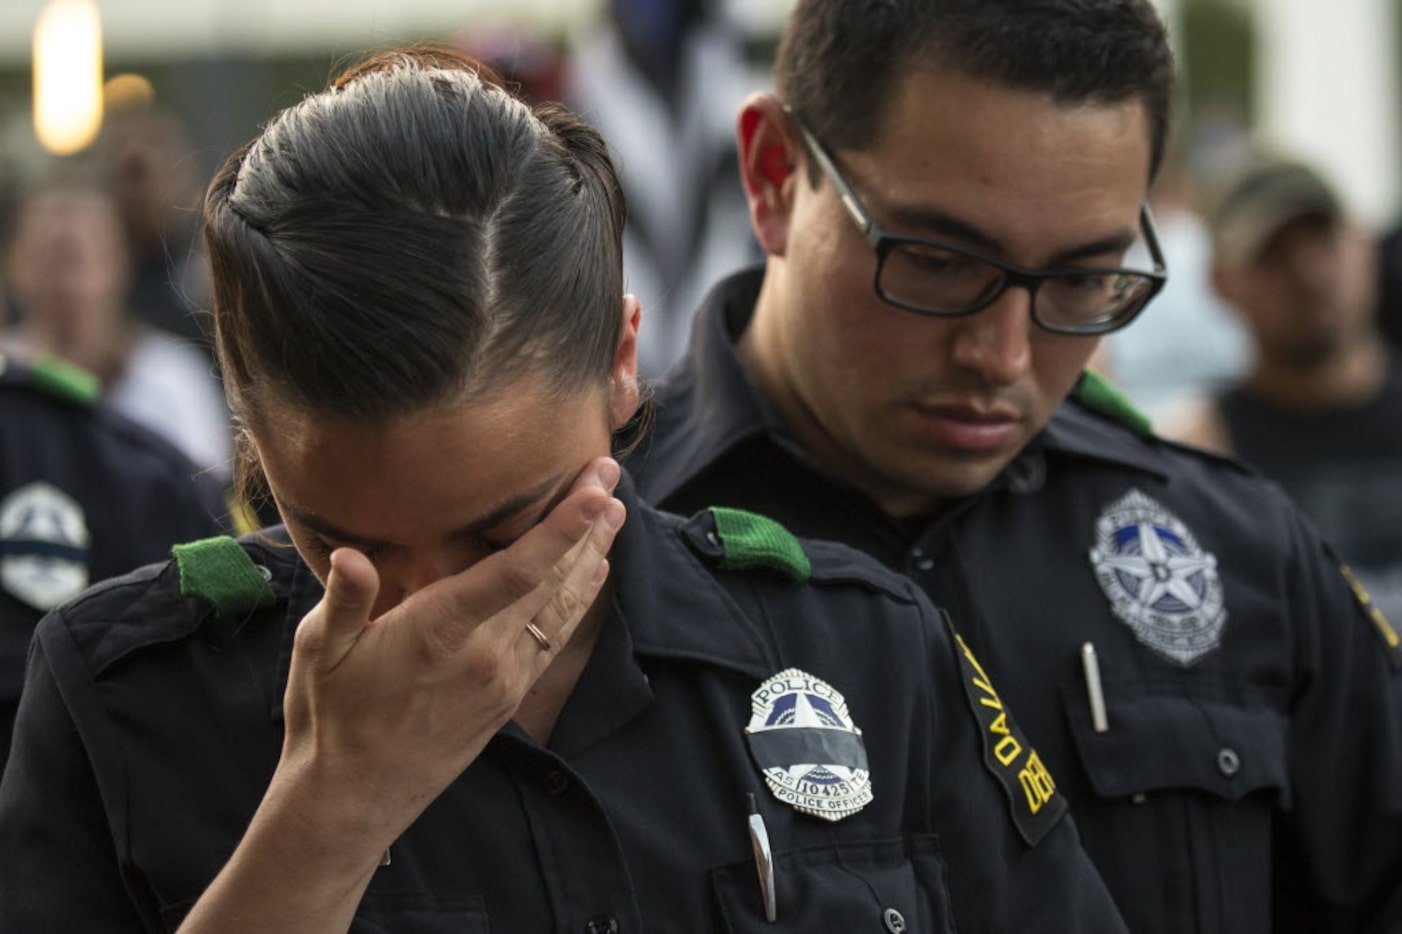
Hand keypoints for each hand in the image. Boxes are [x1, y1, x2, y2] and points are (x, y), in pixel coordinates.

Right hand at [277, 456, 624, 849]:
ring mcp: (505, 677)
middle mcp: (486, 653)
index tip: (594, 490)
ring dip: (592, 557)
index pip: (517, 571)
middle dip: (588, 525)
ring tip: (616, 513)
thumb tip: (350, 555)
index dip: (562, 528)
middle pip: (553, 579)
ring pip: (562, 607)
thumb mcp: (318, 651)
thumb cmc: (331, 716)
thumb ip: (343, 598)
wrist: (354, 798)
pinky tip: (595, 573)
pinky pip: (556, 638)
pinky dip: (579, 601)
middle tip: (611, 473)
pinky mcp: (510, 697)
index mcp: (441, 631)